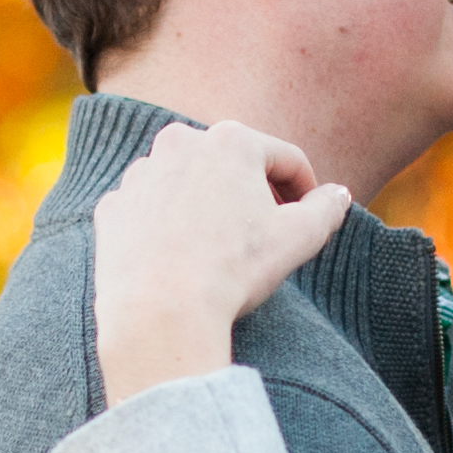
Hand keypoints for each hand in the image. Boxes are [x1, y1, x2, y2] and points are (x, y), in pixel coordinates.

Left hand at [91, 121, 353, 402]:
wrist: (159, 312)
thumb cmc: (233, 270)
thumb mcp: (298, 239)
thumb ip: (327, 209)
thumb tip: (339, 195)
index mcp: (231, 140)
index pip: (284, 158)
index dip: (305, 188)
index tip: (310, 214)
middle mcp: (179, 143)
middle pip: (232, 164)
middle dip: (252, 193)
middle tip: (265, 233)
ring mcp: (139, 174)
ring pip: (187, 184)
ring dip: (206, 206)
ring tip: (219, 249)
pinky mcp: (112, 207)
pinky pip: (149, 211)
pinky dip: (165, 227)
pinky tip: (178, 260)